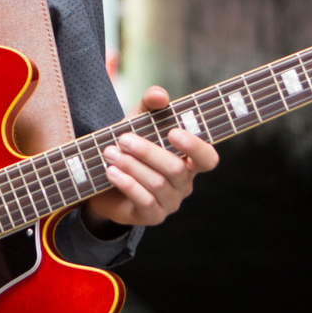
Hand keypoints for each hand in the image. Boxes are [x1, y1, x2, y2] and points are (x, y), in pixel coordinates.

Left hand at [81, 85, 218, 232]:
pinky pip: (145, 201)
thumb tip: (160, 95)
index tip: (173, 132)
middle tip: (123, 139)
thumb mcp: (138, 122)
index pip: (207, 158)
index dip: (195, 147)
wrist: (104, 180)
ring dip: (132, 166)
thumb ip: (150, 105)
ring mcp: (170, 202)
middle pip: (176, 169)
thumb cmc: (130, 148)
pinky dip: (127, 184)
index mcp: (189, 160)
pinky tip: (112, 172)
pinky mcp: (153, 216)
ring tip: (109, 153)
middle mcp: (184, 183)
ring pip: (158, 184)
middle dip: (147, 152)